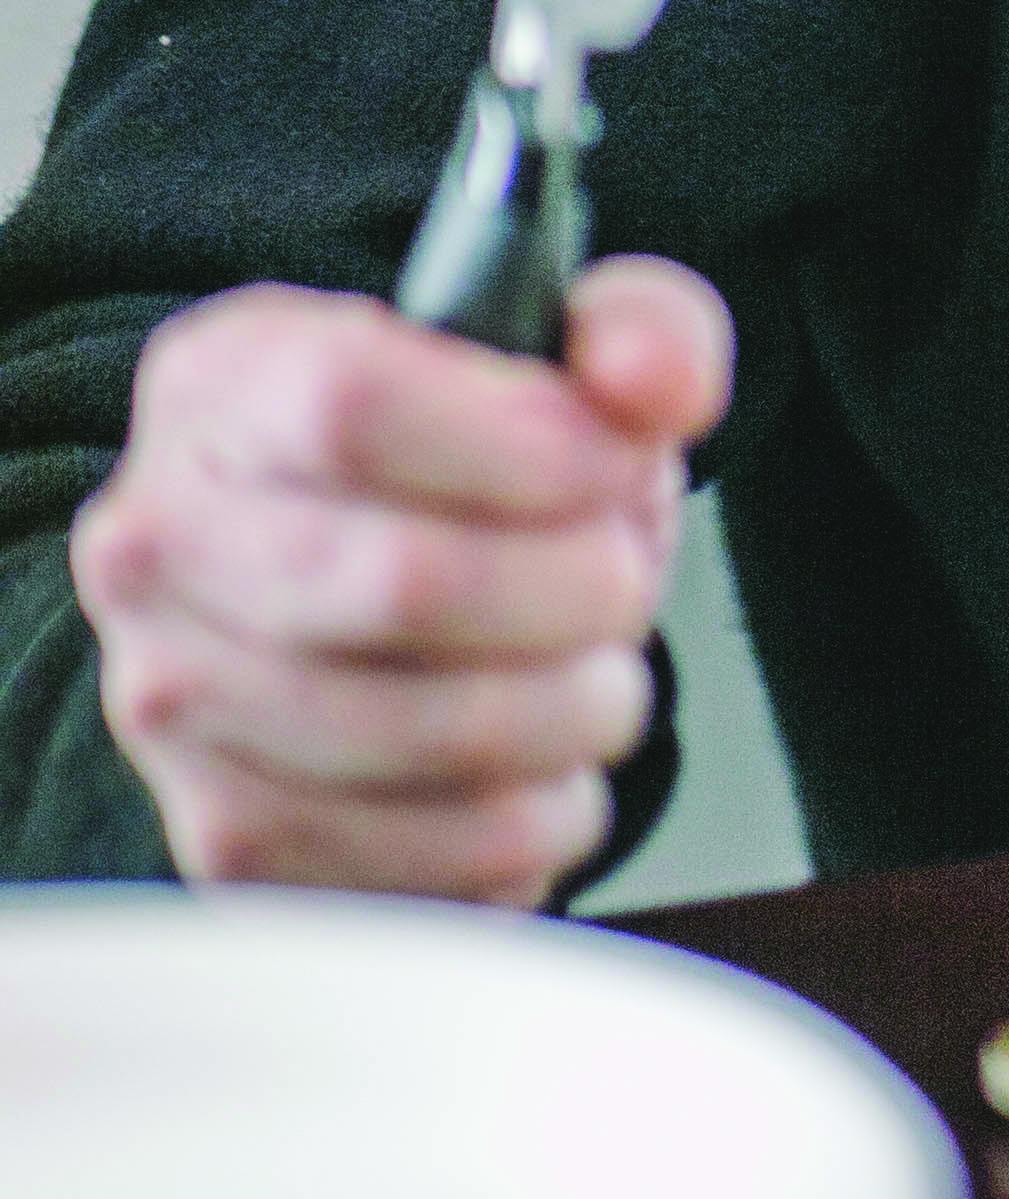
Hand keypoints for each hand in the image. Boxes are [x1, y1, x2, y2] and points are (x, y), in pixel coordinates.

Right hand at [70, 259, 733, 903]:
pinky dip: (530, 824)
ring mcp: (174, 704)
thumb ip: (642, 334)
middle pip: (401, 584)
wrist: (382, 593)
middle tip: (625, 581)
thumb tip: (658, 387)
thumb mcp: (565, 352)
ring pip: (423, 738)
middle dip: (577, 591)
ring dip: (572, 713)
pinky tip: (543, 764)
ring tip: (596, 673)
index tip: (620, 465)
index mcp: (225, 385)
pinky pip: (420, 864)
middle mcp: (161, 544)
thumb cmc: (469, 467)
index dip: (525, 446)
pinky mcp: (226, 841)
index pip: (353, 407)